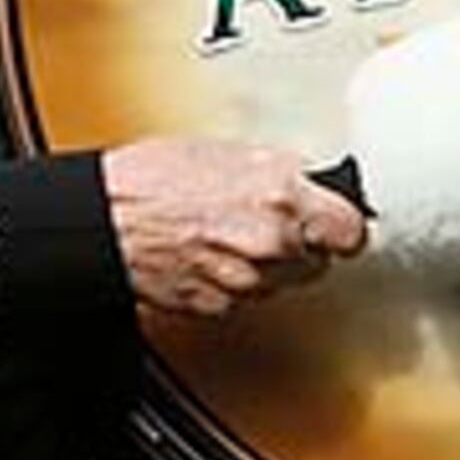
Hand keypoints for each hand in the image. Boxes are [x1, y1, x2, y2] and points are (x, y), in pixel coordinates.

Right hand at [102, 137, 364, 318]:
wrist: (106, 217)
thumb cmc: (154, 179)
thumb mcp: (233, 153)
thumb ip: (284, 174)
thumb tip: (312, 183)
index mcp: (283, 196)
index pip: (353, 230)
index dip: (344, 225)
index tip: (339, 221)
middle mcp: (272, 243)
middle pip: (322, 260)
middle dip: (305, 243)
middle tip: (277, 222)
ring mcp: (247, 280)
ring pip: (285, 281)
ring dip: (272, 264)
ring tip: (235, 234)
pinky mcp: (221, 306)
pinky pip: (248, 297)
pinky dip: (238, 282)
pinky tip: (214, 256)